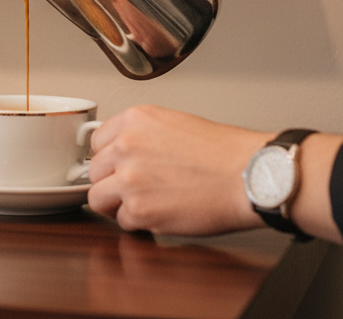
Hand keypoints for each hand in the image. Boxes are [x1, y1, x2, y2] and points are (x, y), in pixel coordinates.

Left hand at [86, 105, 266, 235]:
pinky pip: (122, 221)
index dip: (109, 158)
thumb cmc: (224, 152)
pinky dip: (138, 223)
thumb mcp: (175, 123)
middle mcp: (126, 146)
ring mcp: (129, 179)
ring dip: (117, 205)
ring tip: (141, 205)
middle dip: (110, 182)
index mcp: (135, 120)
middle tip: (132, 189)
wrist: (249, 175)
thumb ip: (142, 134)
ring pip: (97, 198)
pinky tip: (160, 215)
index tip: (117, 167)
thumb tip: (122, 151)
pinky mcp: (140, 210)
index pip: (97, 141)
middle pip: (93, 171)